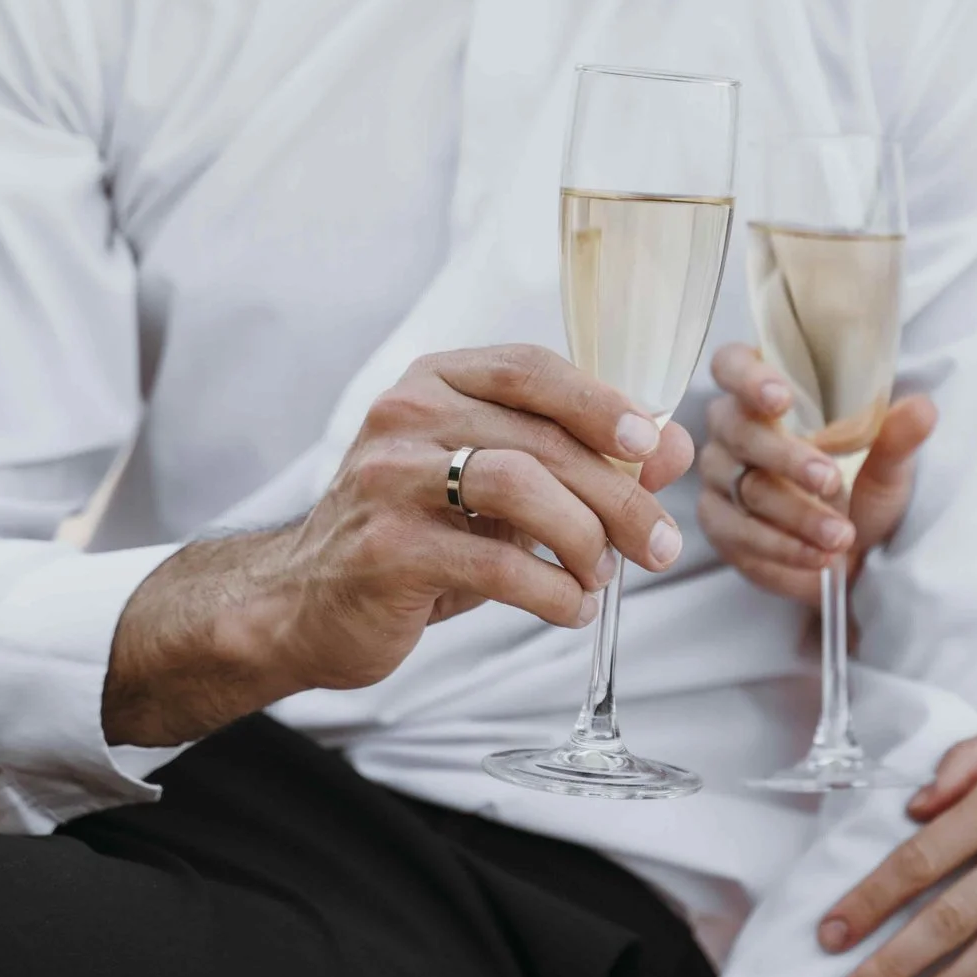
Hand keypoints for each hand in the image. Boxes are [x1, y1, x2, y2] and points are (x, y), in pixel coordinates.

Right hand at [104, 344, 694, 746]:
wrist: (302, 602)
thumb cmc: (416, 535)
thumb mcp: (497, 488)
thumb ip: (581, 461)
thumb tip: (674, 449)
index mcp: (434, 381)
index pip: (530, 368)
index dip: (601, 403)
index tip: (653, 447)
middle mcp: (405, 416)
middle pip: (539, 438)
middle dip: (618, 496)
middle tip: (661, 545)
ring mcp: (388, 480)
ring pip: (519, 488)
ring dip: (585, 538)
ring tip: (602, 576)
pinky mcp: (386, 550)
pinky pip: (495, 564)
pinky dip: (552, 591)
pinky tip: (569, 608)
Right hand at [695, 342, 936, 603]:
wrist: (854, 548)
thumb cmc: (861, 483)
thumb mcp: (887, 460)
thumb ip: (897, 434)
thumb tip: (921, 409)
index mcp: (766, 390)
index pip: (734, 365)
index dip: (749, 378)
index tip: (782, 398)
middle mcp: (733, 427)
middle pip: (740, 431)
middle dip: (787, 458)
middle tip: (830, 481)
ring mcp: (721, 476)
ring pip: (745, 488)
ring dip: (796, 514)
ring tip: (842, 535)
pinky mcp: (720, 523)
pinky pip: (741, 533)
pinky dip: (783, 547)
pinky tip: (819, 556)